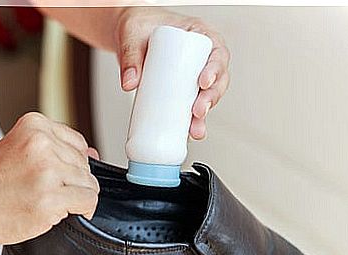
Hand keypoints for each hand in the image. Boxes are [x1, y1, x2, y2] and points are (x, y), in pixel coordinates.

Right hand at [0, 112, 99, 244]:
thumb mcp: (21, 148)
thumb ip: (58, 147)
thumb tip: (95, 154)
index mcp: (35, 124)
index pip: (79, 144)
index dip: (70, 165)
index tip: (52, 175)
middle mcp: (42, 143)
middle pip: (85, 165)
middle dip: (71, 181)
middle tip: (43, 189)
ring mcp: (47, 170)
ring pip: (90, 184)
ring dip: (75, 196)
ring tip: (47, 199)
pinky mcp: (50, 197)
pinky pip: (88, 201)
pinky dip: (82, 209)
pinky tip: (61, 210)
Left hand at [115, 7, 229, 139]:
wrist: (131, 37)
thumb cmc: (139, 27)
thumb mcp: (132, 34)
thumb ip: (129, 56)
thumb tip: (129, 83)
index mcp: (199, 36)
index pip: (216, 53)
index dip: (215, 69)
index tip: (203, 82)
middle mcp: (202, 57)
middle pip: (217, 80)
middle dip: (210, 99)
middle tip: (197, 111)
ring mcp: (194, 76)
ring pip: (208, 97)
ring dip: (203, 116)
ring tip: (194, 129)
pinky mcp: (184, 91)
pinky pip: (193, 107)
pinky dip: (191, 122)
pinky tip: (188, 134)